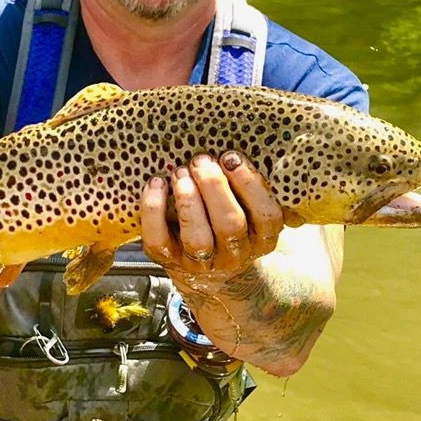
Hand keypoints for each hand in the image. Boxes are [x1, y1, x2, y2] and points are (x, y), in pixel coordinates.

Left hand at [139, 151, 283, 278]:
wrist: (209, 274)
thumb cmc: (231, 225)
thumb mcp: (250, 211)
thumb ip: (250, 188)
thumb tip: (240, 145)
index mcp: (261, 239)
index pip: (266, 216)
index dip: (250, 185)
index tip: (231, 157)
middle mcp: (235, 254)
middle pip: (230, 225)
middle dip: (214, 188)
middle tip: (201, 161)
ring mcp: (201, 262)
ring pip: (197, 237)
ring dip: (188, 201)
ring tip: (180, 173)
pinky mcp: (169, 260)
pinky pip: (159, 240)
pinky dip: (154, 210)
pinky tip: (156, 184)